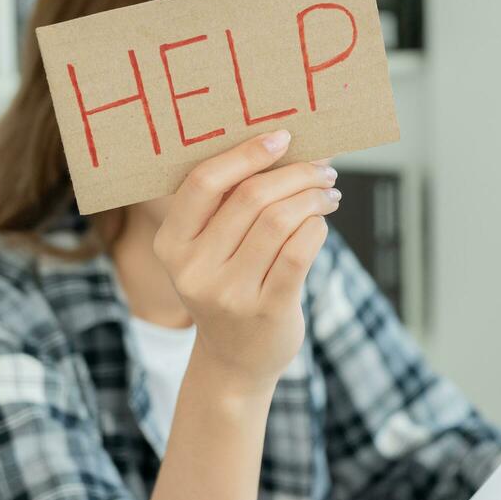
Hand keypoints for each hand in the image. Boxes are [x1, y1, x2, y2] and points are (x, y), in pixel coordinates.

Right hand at [152, 130, 338, 396]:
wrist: (235, 361)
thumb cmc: (229, 286)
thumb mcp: (209, 251)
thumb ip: (229, 205)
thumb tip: (283, 144)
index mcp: (171, 244)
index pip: (204, 183)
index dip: (245, 154)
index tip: (282, 137)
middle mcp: (193, 269)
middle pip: (251, 198)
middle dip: (295, 174)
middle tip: (323, 168)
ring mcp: (229, 294)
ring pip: (279, 221)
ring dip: (312, 197)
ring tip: (329, 192)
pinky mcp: (266, 311)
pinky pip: (299, 251)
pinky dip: (317, 228)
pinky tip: (322, 224)